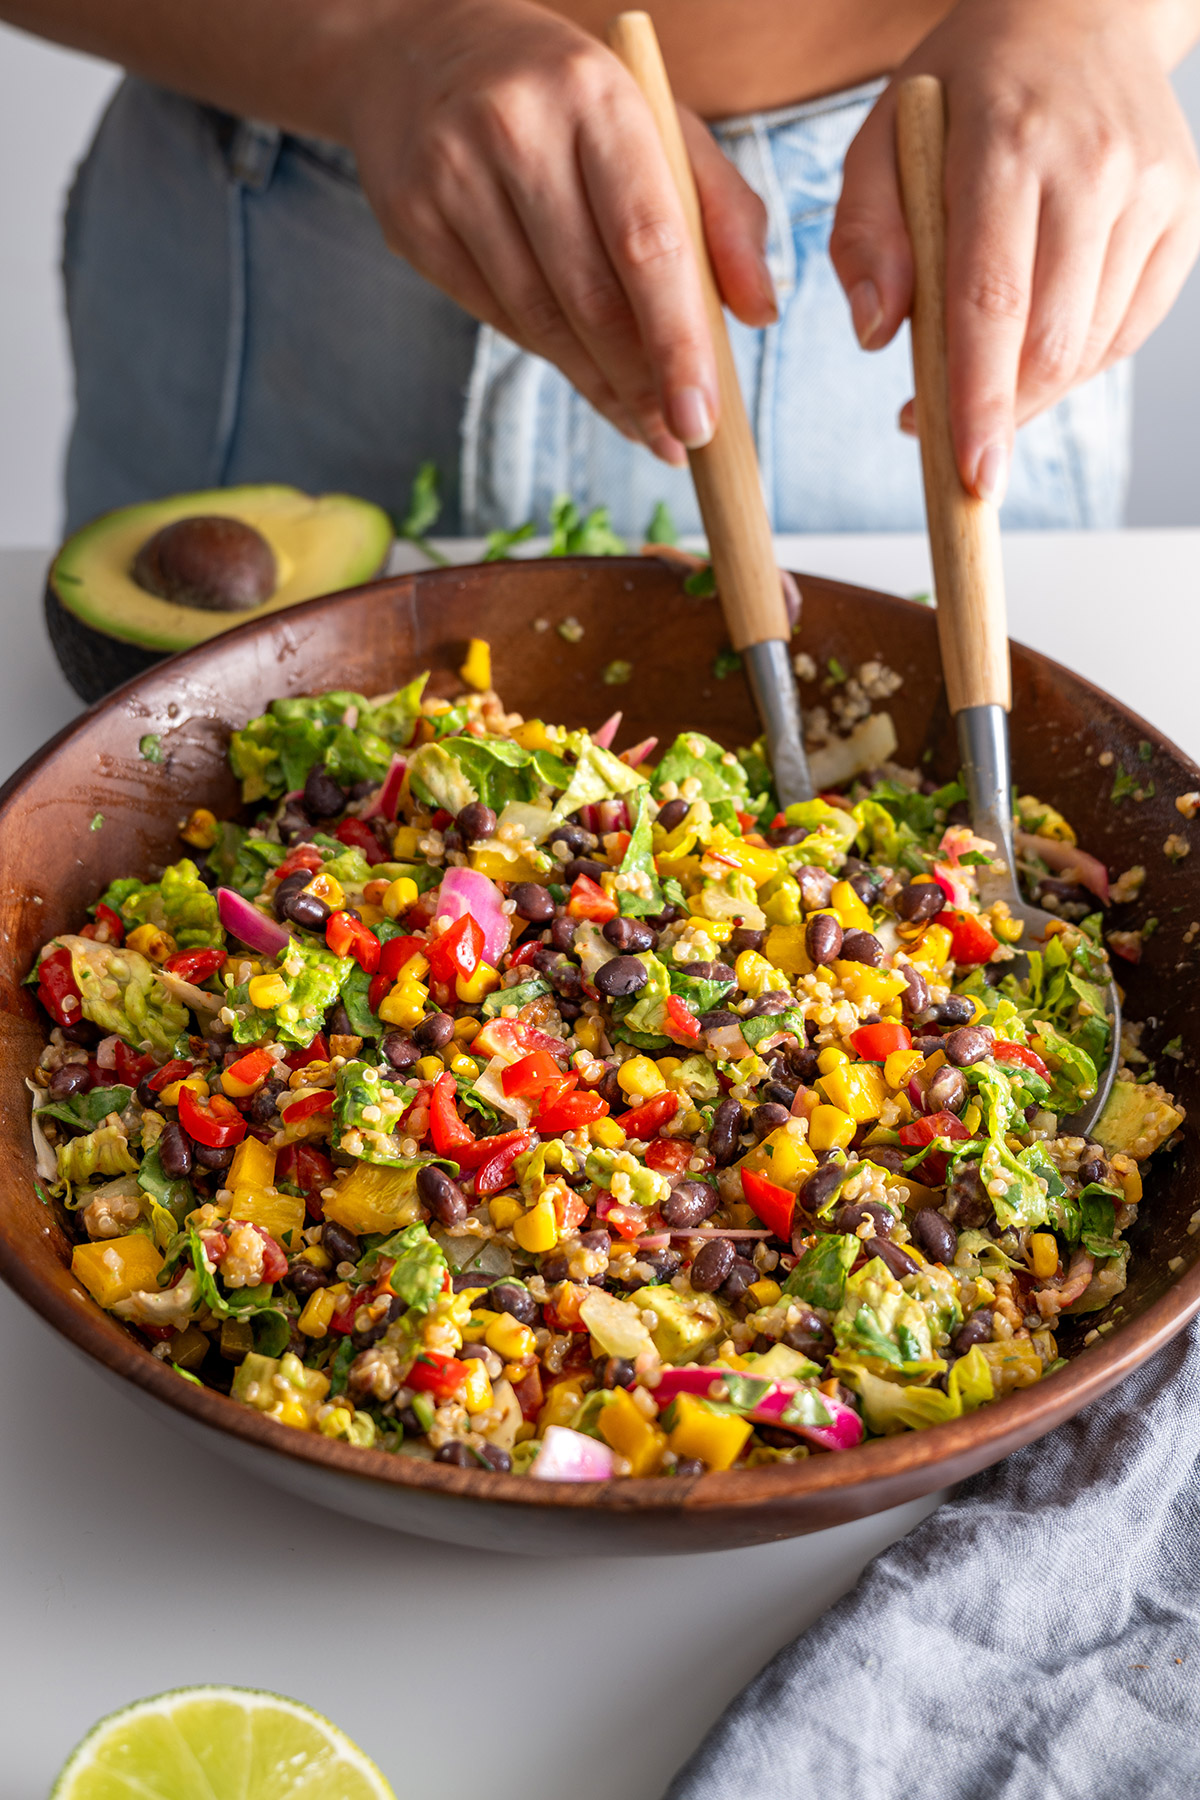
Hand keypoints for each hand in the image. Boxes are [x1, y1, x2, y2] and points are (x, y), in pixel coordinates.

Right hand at [340, 0, 776, 461]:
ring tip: (644, 425)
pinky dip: (551, 357)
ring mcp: (452, 177)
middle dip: (643, 384)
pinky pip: (496, 316)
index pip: (647, 243)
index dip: (677, 342)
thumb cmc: (568, 96)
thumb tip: (758, 314)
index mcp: (596, 96)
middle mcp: (517, 131)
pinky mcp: (412, 221)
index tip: (701, 416)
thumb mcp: (658, 122)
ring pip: (541, 320)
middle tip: (680, 438)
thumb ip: (722, 212)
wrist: (418, 48)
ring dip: (600, 386)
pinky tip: (587, 376)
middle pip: (591, 297)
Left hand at [830, 0, 1199, 503]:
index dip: (978, 400)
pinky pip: (1128, 328)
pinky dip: (1077, 360)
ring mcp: (1153, 189)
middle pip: (1050, 340)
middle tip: (949, 442)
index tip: (967, 473)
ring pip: (1092, 345)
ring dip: (1033, 392)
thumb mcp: (883, 135)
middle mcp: (1094, 165)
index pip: (991, 302)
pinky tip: (1035, 341)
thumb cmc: (964, 89)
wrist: (1081, 11)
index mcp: (1007, 143)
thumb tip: (879, 335)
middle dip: (1001, 416)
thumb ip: (863, 234)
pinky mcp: (1184, 214)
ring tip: (984, 378)